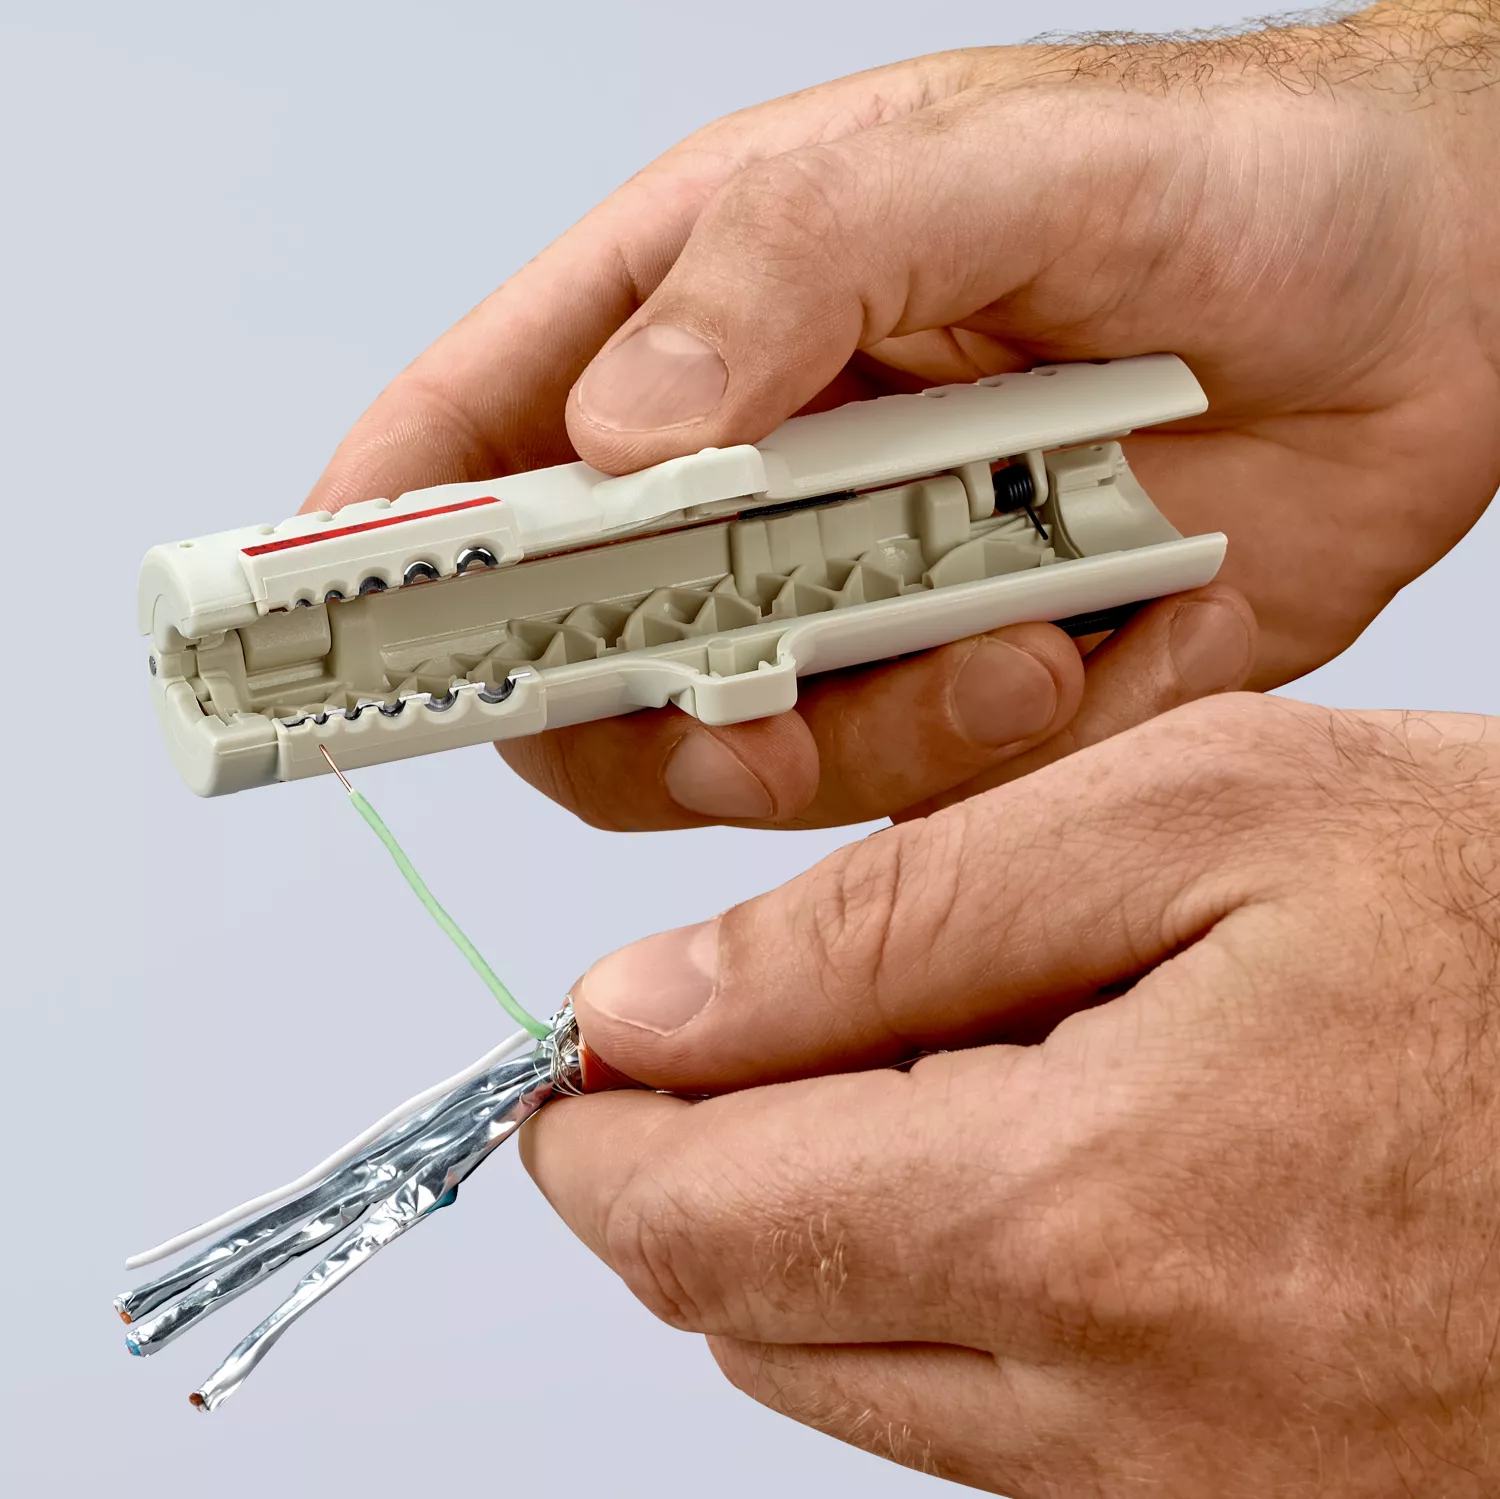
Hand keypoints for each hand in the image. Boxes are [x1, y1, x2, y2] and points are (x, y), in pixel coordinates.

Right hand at [304, 4, 1498, 828]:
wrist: (1438, 294)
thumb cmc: (1229, 180)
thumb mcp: (981, 169)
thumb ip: (781, 273)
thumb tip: (611, 438)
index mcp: (707, 319)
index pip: (480, 439)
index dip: (385, 540)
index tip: (326, 630)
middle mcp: (762, 474)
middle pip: (586, 653)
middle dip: (642, 703)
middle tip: (741, 699)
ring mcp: (864, 592)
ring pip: (755, 748)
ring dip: (863, 732)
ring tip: (1011, 639)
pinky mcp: (975, 681)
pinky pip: (918, 784)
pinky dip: (992, 750)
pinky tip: (1097, 644)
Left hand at [523, 693, 1499, 1495]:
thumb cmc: (1494, 923)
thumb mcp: (1188, 820)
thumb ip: (887, 918)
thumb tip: (656, 1004)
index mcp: (1085, 1216)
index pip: (696, 1219)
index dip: (593, 1130)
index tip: (574, 1061)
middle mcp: (1126, 1412)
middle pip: (747, 1319)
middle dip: (688, 1174)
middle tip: (731, 1036)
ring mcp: (1184, 1491)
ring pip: (852, 1380)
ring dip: (814, 1228)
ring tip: (915, 1069)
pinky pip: (984, 1424)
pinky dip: (938, 1291)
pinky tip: (1024, 1158)